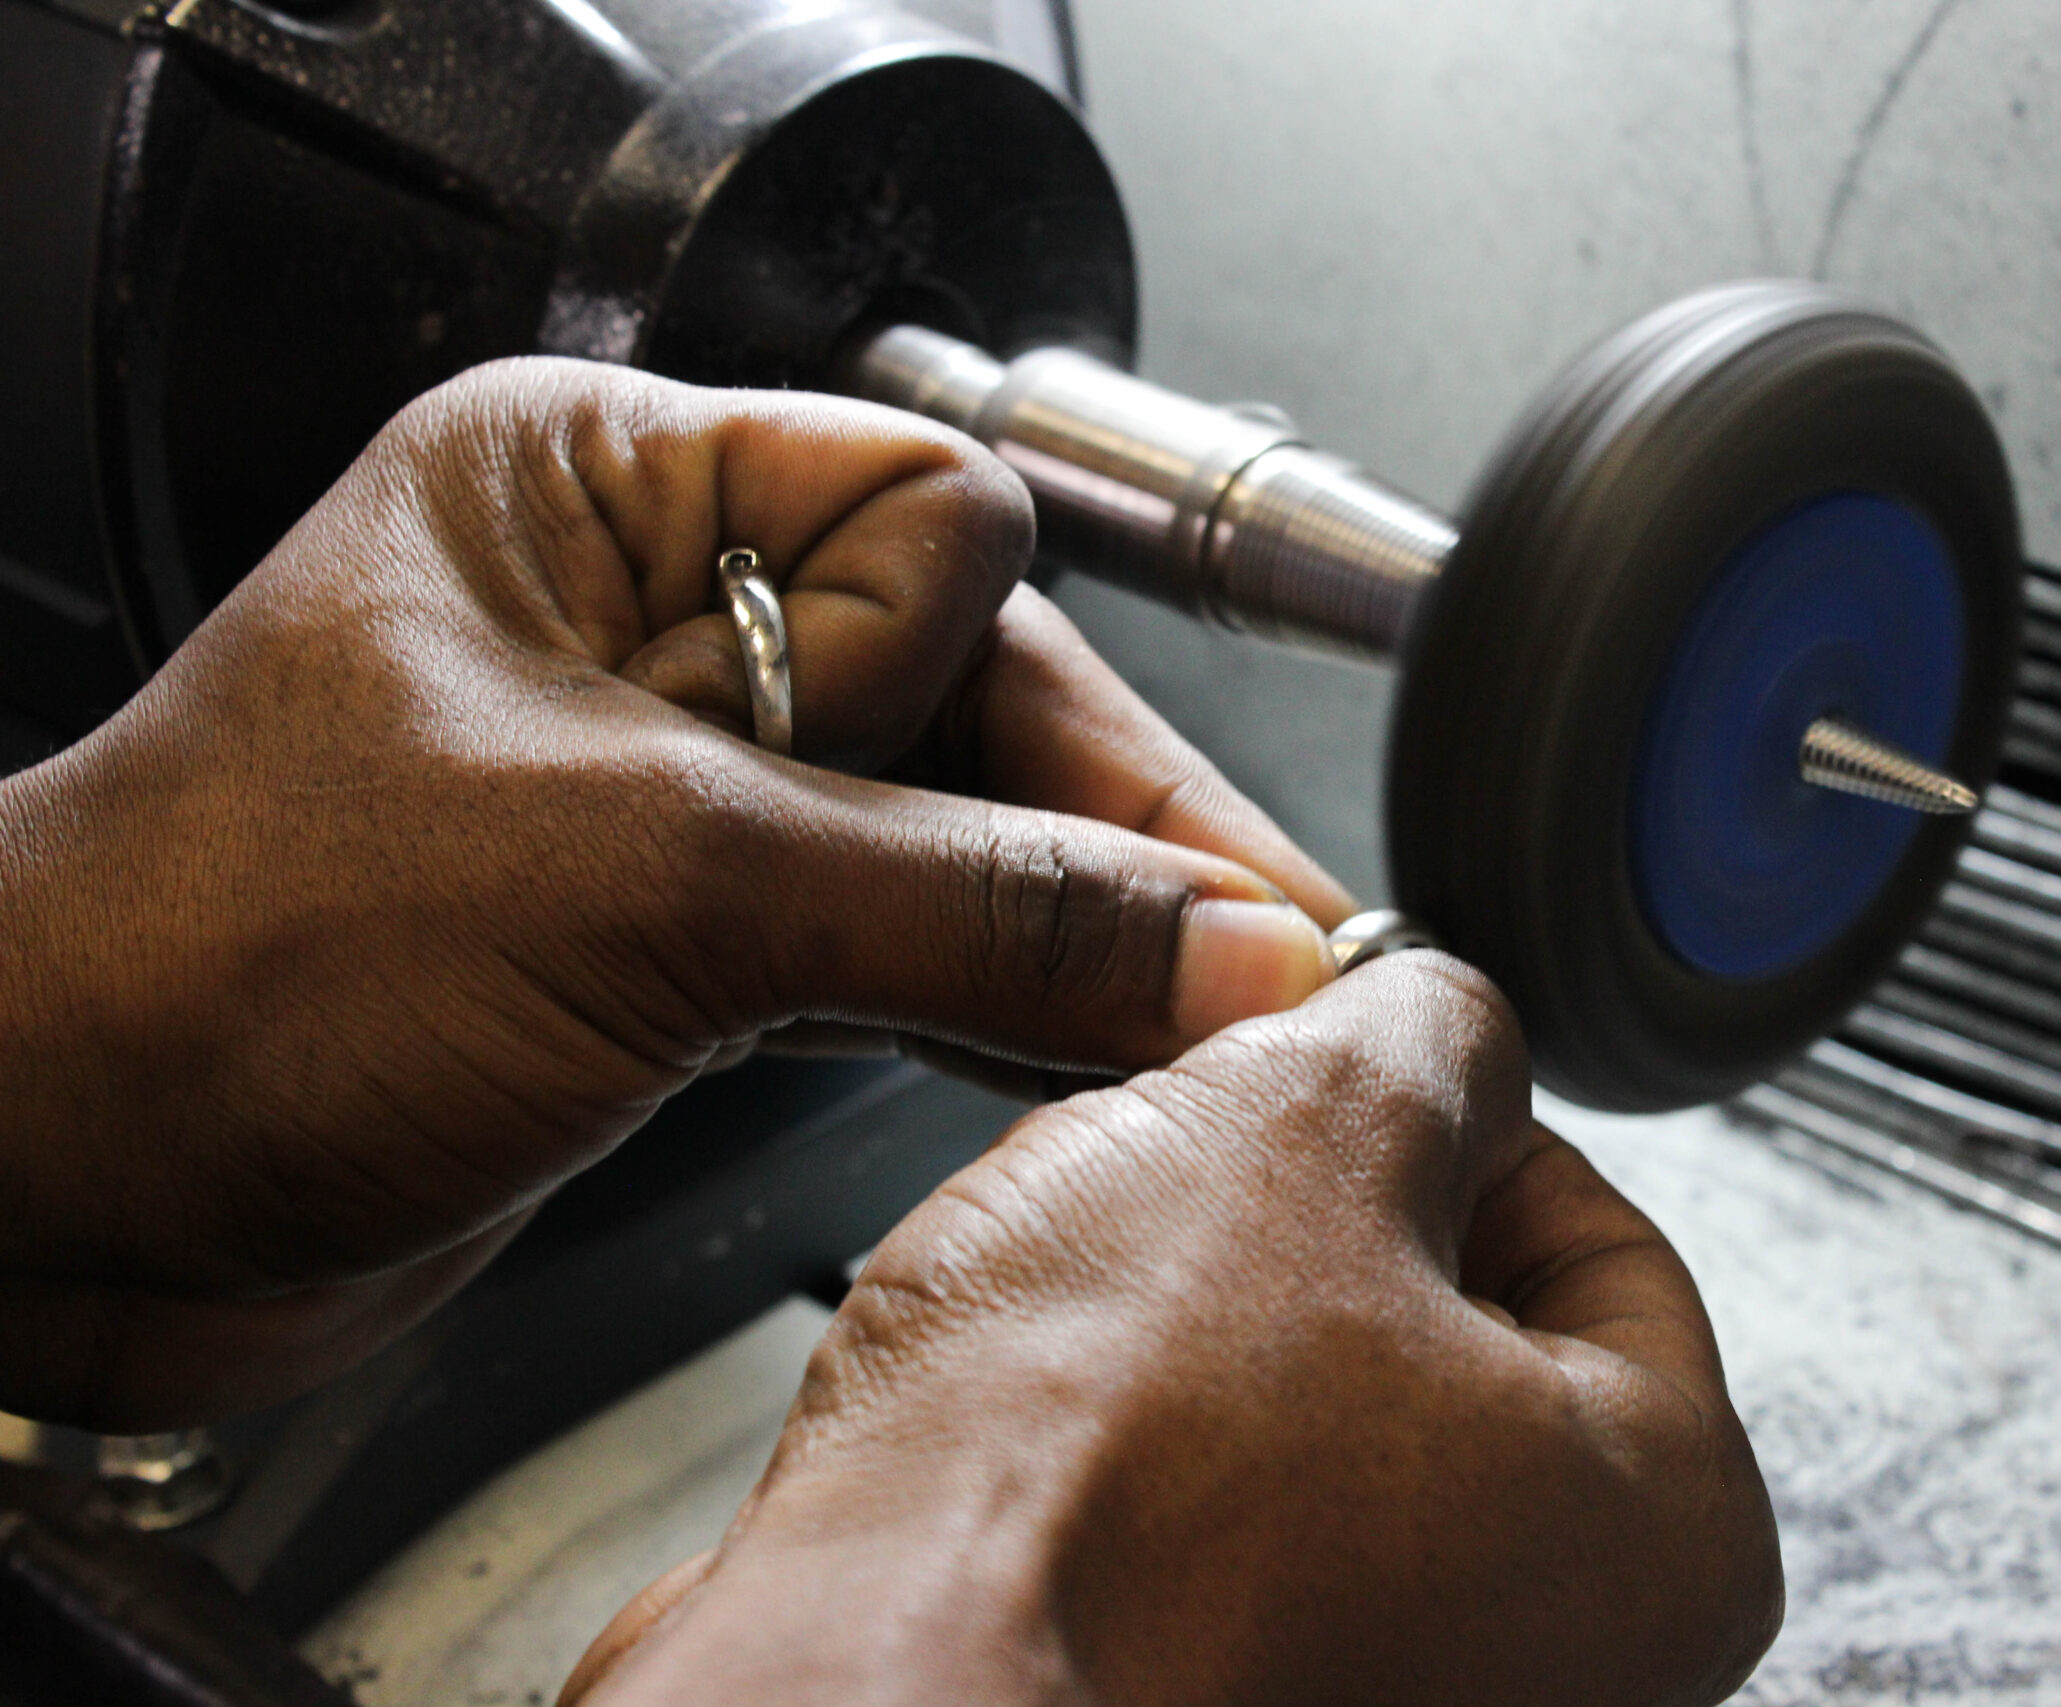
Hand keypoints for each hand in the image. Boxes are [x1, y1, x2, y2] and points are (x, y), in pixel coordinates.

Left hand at [0, 359, 1353, 1428]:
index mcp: (605, 491)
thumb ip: (971, 911)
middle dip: (1093, 833)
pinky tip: (1093, 1058)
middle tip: (1267, 958)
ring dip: (1064, 937)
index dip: (997, 683)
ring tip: (1220, 1027)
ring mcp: (666, 791)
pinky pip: (886, 950)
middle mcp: (646, 621)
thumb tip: (1228, 945)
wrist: (54, 1186)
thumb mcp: (653, 890)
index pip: (929, 525)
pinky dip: (986, 1010)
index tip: (1106, 841)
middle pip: (966, 691)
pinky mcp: (674, 947)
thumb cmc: (223, 963)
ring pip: (939, 835)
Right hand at [563, 957, 1781, 1706]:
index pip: (1605, 1237)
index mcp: (1669, 1532)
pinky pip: (1223, 1534)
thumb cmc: (1090, 1483)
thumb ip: (1430, 1033)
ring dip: (1216, 1327)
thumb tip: (1446, 1027)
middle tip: (1203, 1179)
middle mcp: (1576, 1664)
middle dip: (1316, 1223)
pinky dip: (1150, 1460)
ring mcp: (1401, 1696)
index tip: (1340, 1084)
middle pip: (1463, 1336)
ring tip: (1106, 1310)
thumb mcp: (1303, 1124)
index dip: (1444, 1120)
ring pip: (1323, 1422)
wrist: (862, 1692)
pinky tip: (1059, 1431)